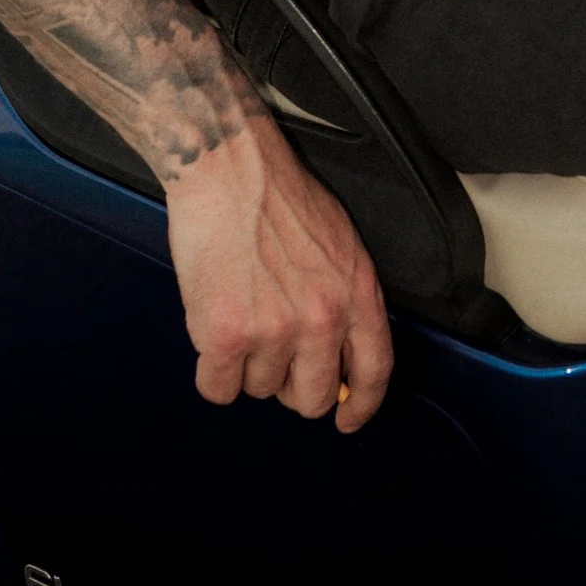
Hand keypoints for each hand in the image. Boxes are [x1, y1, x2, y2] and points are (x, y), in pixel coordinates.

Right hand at [164, 113, 394, 431]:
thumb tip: (340, 351)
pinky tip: (211, 329)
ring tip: (238, 311)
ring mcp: (275, 330)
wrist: (227, 167)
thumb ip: (345, 298)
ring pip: (259, 390)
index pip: (373, 371)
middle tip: (270, 350)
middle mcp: (323, 319)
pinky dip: (212, 371)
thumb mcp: (339, 244)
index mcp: (357, 293)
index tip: (347, 418)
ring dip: (246, 365)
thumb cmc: (277, 196)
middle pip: (311, 397)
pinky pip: (218, 387)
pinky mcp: (227, 335)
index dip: (361, 405)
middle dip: (288, 383)